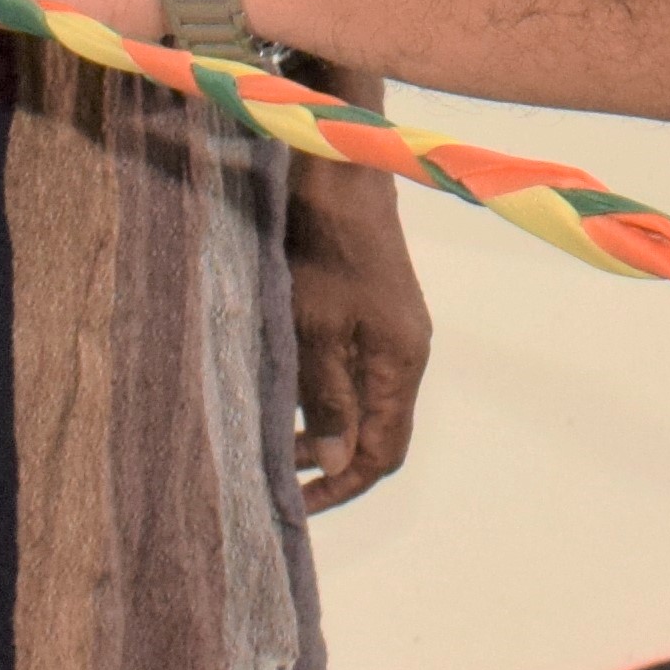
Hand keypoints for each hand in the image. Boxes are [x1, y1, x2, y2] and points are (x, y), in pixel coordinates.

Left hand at [286, 156, 430, 510]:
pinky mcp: (370, 306)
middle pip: (375, 430)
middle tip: (270, 474)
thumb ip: (325, 398)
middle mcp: (402, 350)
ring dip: (318, 423)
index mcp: (399, 361)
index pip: (382, 452)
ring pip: (359, 399)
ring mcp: (388, 326)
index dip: (340, 486)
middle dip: (327, 460)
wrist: (337, 165)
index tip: (292, 505)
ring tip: (267, 436)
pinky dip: (317, 388)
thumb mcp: (312, 328)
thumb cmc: (322, 244)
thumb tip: (336, 463)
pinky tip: (278, 385)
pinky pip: (349, 367)